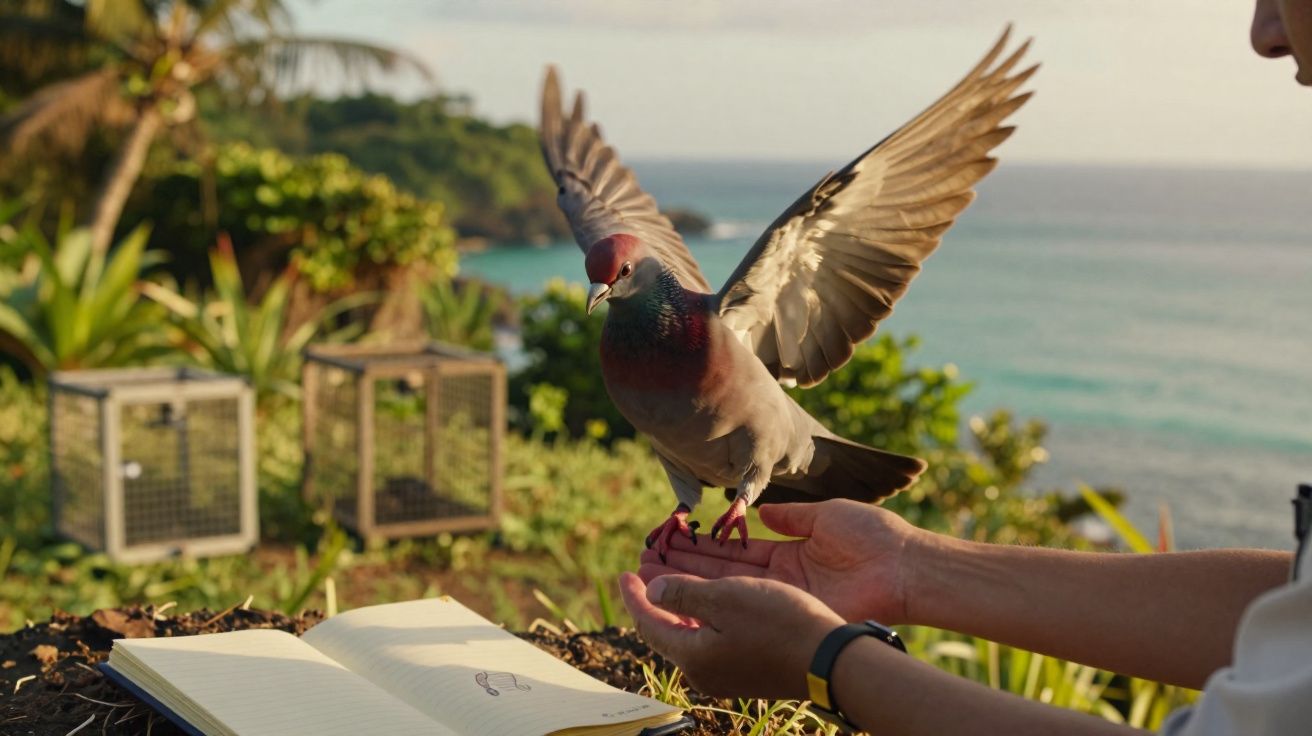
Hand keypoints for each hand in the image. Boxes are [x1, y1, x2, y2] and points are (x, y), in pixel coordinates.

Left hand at [618, 572, 842, 699]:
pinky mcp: (749, 666)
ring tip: (674, 571)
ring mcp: (728, 672)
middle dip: (656, 593)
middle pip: (668, 628)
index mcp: (692, 657)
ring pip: (692, 630)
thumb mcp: (726, 597)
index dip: (634, 594)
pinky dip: (705, 610)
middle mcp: (705, 670)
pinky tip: (709, 594)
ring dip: (681, 598)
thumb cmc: (779, 623)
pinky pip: (714, 635)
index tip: (626, 569)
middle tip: (648, 563)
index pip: (649, 622)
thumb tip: (653, 592)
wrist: (831, 660)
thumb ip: (683, 594)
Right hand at [638, 499, 924, 622]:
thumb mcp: (825, 515)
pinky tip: (685, 591)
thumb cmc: (871, 535)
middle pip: (724, 571)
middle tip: (649, 559)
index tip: (675, 536)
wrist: (902, 564)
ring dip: (690, 581)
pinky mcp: (791, 609)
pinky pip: (747, 604)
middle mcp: (781, 578)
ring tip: (653, 573)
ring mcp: (784, 597)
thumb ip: (791, 516)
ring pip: (728, 590)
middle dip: (686, 565)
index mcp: (790, 552)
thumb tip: (762, 510)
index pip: (737, 549)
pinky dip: (715, 598)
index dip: (706, 544)